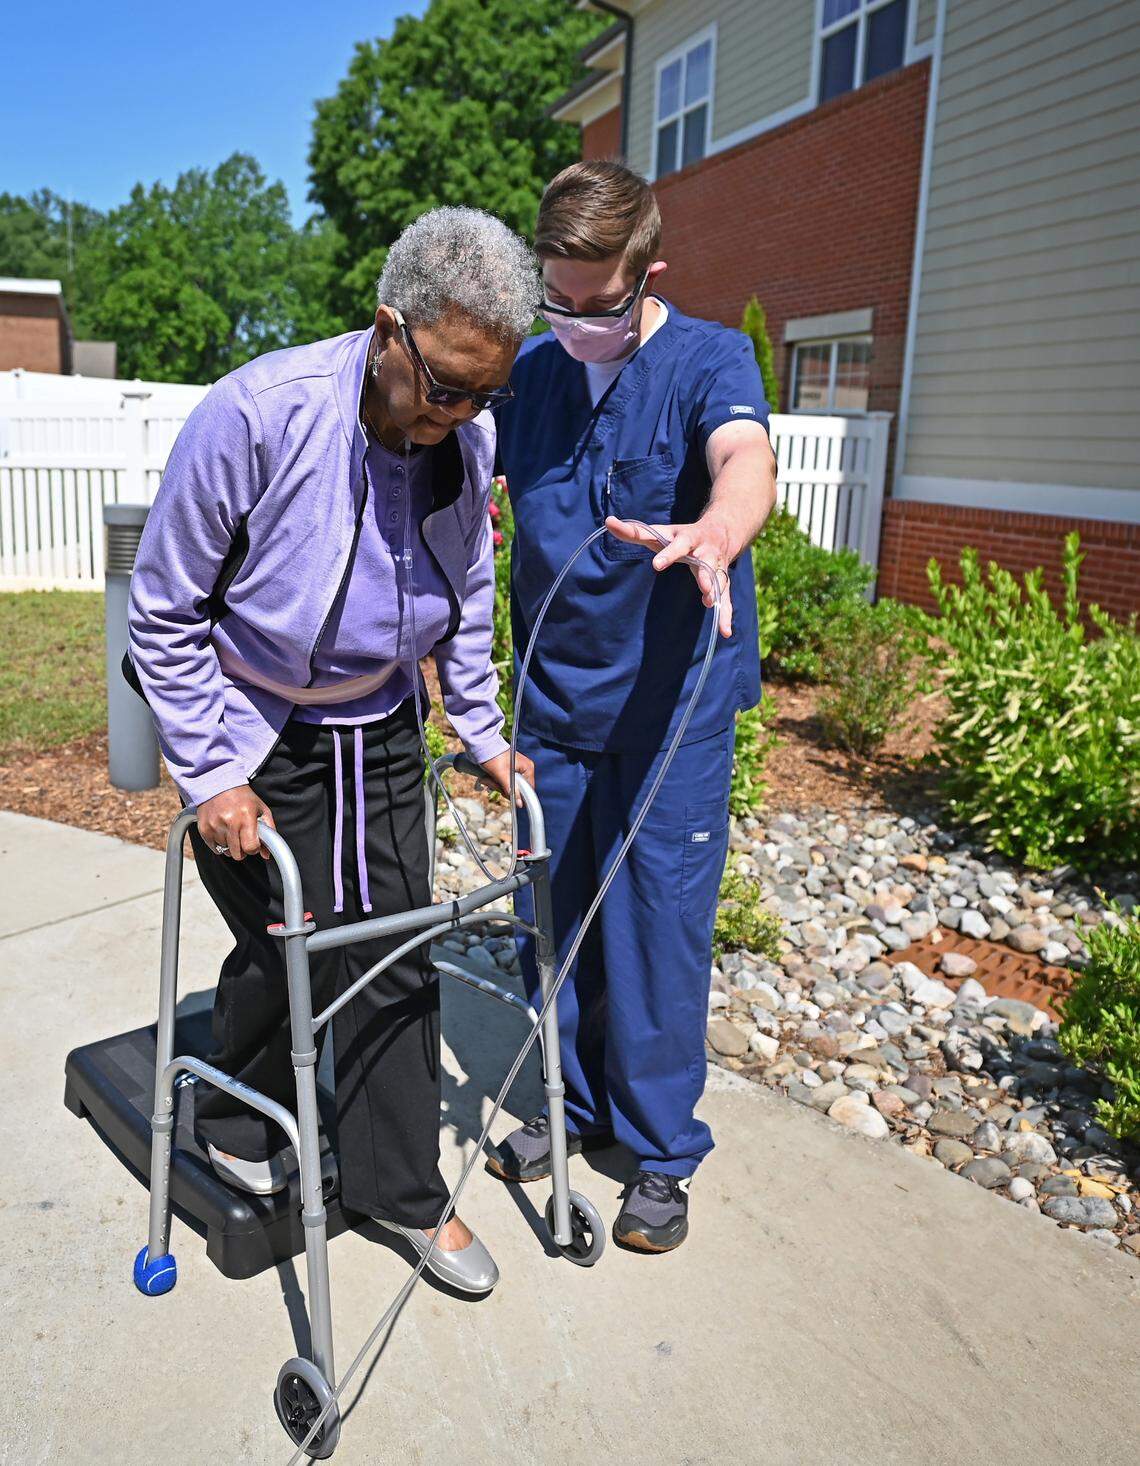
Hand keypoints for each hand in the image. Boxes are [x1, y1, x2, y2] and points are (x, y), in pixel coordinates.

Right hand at [197, 785, 275, 860]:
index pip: (250, 847)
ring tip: (232, 831)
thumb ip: (268, 831)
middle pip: (237, 854)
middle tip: (243, 838)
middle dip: (243, 850)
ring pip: (226, 851)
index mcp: (246, 817)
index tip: (253, 844)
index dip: (254, 849)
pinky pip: (214, 848)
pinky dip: (220, 844)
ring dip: (231, 845)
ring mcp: (215, 826)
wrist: (217, 784)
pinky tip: (223, 832)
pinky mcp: (204, 829)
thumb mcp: (261, 809)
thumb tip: (266, 854)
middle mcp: (230, 822)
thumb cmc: (242, 797)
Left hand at [477, 750, 535, 805]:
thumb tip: (520, 804)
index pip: (529, 790)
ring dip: (497, 785)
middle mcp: (524, 769)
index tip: (505, 793)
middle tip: (493, 782)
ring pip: (509, 787)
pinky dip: (496, 782)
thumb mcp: (502, 775)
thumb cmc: (493, 757)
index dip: (518, 795)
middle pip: (518, 789)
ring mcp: (516, 770)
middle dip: (503, 788)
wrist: (482, 746)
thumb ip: (512, 789)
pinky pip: (504, 782)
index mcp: (528, 768)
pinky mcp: (508, 771)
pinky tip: (489, 777)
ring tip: (489, 778)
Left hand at [604, 514, 734, 636]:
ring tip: (711, 604)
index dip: (668, 554)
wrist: (721, 530)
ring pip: (719, 580)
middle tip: (704, 589)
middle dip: (706, 575)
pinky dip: (726, 614)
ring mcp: (716, 567)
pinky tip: (725, 632)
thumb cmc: (680, 535)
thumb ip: (635, 531)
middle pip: (706, 562)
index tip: (656, 564)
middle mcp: (706, 552)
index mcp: (688, 538)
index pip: (678, 545)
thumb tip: (608, 521)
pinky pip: (726, 598)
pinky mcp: (722, 581)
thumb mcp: (660, 531)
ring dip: (717, 592)